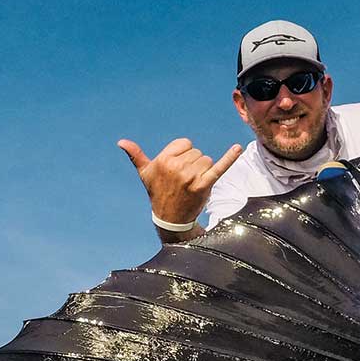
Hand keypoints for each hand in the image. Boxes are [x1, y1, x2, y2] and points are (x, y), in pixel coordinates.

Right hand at [117, 138, 242, 224]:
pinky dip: (230, 157)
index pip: (185, 143)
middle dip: (193, 164)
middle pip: (196, 152)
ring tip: (192, 184)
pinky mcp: (204, 185)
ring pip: (206, 160)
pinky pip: (220, 167)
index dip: (183, 154)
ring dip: (203, 171)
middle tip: (184, 180)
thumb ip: (136, 156)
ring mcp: (191, 177)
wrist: (171, 218)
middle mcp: (176, 167)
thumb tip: (121, 142)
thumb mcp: (145, 174)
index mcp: (163, 160)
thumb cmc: (158, 192)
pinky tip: (238, 148)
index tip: (177, 168)